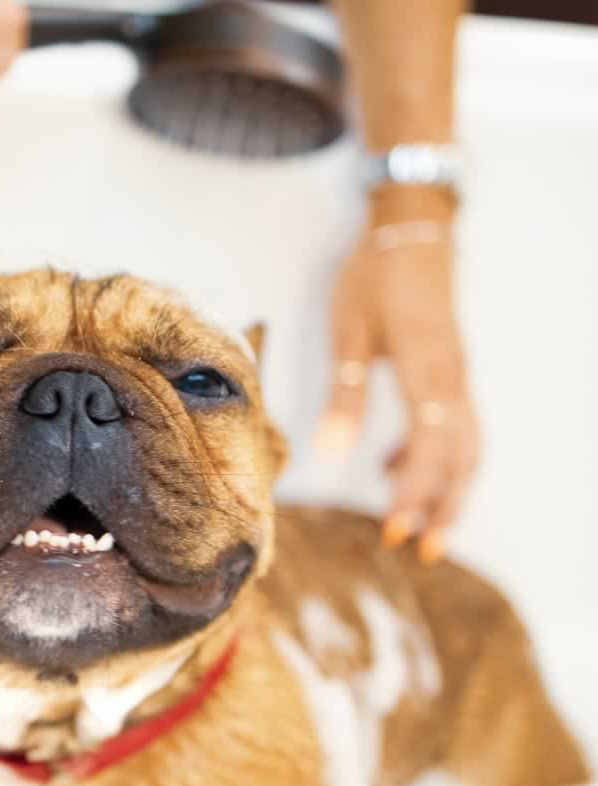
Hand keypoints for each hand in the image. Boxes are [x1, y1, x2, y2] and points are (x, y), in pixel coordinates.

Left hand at [317, 190, 480, 562]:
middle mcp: (453, 383)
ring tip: (421, 528)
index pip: (431, 451)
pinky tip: (392, 470)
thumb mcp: (349, 331)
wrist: (412, 228)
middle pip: (461, 459)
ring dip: (446, 490)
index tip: (395, 532)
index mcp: (429, 376)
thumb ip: (343, 394)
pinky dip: (433, 457)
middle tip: (422, 550)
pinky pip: (453, 426)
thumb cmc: (376, 276)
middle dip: (442, 507)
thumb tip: (328, 453)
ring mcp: (456, 377)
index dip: (416, 496)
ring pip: (464, 447)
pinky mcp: (448, 372)